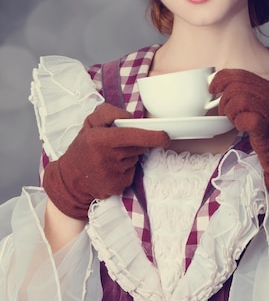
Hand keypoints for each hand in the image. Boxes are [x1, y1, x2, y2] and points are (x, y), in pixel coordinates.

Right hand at [43, 103, 169, 219]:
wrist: (70, 179)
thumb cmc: (83, 147)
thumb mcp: (90, 124)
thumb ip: (108, 113)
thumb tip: (130, 118)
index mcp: (99, 139)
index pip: (133, 136)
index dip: (153, 136)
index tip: (165, 136)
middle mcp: (106, 157)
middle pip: (138, 147)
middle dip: (135, 144)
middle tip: (117, 145)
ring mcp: (112, 174)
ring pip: (135, 160)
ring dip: (128, 157)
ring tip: (110, 158)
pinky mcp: (116, 187)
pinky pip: (131, 174)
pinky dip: (125, 171)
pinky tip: (111, 170)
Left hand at [209, 69, 268, 216]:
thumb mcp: (259, 105)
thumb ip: (244, 93)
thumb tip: (220, 87)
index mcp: (267, 86)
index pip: (238, 74)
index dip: (221, 79)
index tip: (212, 89)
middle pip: (234, 87)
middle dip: (224, 101)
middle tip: (227, 113)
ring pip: (237, 100)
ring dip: (230, 113)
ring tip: (236, 121)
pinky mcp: (266, 125)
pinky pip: (244, 118)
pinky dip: (239, 123)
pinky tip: (243, 128)